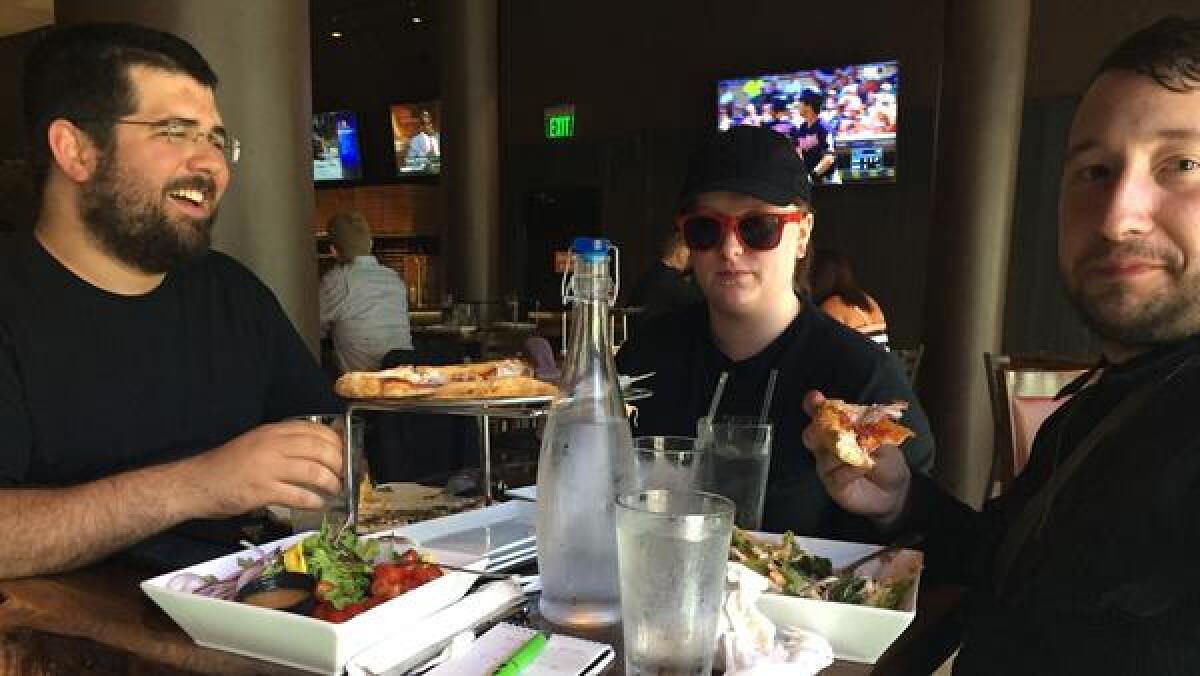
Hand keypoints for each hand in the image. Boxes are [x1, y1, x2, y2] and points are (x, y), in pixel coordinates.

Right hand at [183, 421, 344, 517]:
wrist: (196, 483)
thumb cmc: (228, 466)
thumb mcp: (257, 444)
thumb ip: (283, 445)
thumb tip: (317, 453)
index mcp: (273, 432)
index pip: (317, 431)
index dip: (338, 443)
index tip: (346, 454)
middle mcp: (272, 445)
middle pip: (321, 449)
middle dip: (340, 464)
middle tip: (345, 475)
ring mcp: (267, 467)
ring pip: (314, 471)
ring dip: (331, 483)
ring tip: (335, 491)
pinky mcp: (262, 491)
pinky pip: (298, 495)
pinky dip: (313, 500)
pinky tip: (318, 504)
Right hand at [801, 390, 910, 525]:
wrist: (895, 490)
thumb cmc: (887, 461)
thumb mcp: (884, 440)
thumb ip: (868, 430)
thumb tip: (856, 423)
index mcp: (839, 429)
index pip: (821, 413)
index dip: (815, 405)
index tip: (815, 399)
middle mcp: (827, 445)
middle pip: (811, 434)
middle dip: (817, 429)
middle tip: (833, 431)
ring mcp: (827, 465)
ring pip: (824, 456)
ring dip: (843, 454)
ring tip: (864, 457)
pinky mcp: (832, 484)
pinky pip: (834, 475)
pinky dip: (850, 470)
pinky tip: (864, 468)